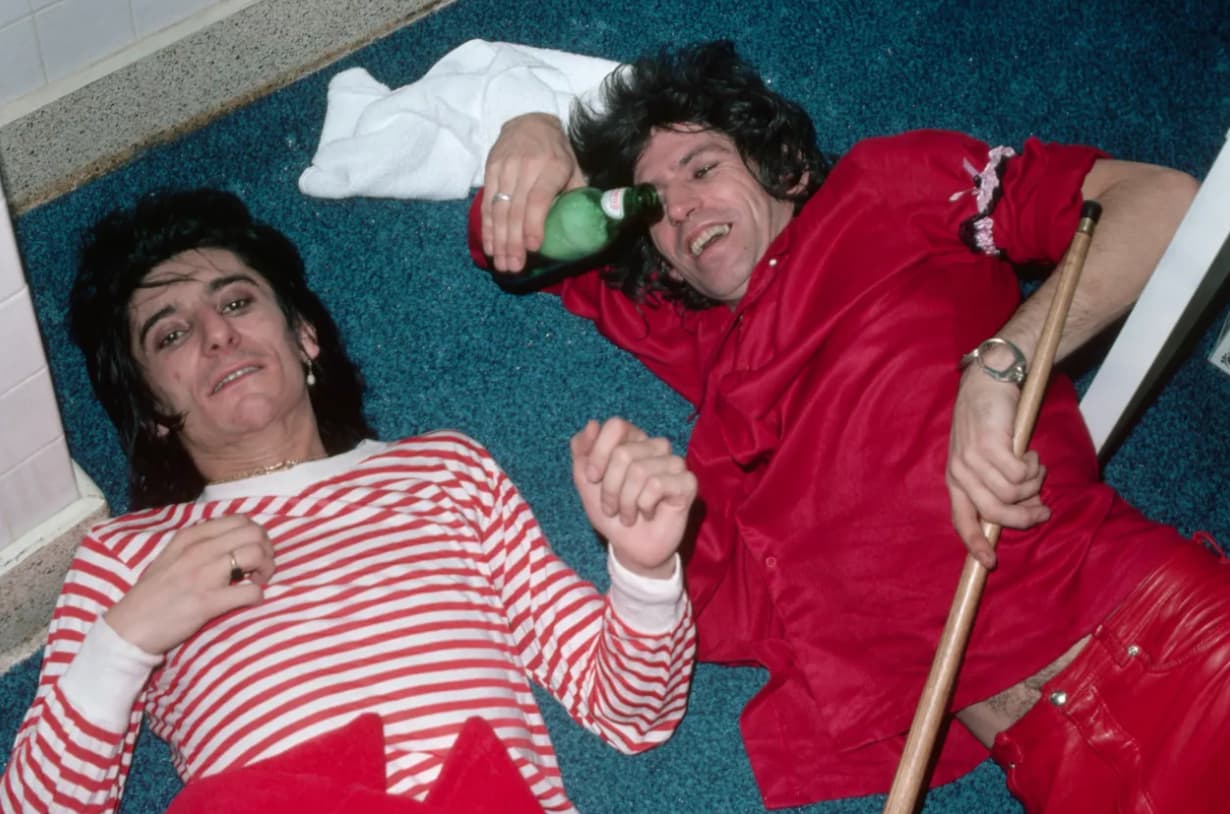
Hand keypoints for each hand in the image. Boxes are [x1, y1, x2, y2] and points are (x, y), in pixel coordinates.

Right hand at [104, 515, 275, 654]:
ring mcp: (203, 575)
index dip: (256, 534)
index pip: (240, 520)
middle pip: (254, 533)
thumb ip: (197, 544)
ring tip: (258, 581)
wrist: (128, 627)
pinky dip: (258, 596)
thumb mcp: (170, 556)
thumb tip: (229, 540)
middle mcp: (198, 550)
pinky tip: (250, 600)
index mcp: (190, 537)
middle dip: (267, 549)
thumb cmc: (151, 594)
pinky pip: (250, 592)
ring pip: (256, 554)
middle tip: (261, 568)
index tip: (254, 551)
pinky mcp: (208, 602)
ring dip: (267, 568)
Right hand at [482, 113, 584, 271]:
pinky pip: (487, 203)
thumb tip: (587, 228)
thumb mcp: (574, 168)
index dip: (534, 225)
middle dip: (513, 242)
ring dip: (499, 240)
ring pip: (499, 209)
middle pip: (516, 210)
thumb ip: (577, 195)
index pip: (539, 199)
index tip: (533, 248)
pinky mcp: (490, 169)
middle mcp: (527, 166)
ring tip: (502, 264)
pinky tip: (490, 246)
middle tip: (514, 267)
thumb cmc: (557, 152)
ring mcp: (505, 167)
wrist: (529, 120)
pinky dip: (487, 227)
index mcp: (552, 166)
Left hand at [570, 418, 697, 578]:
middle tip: (612, 507)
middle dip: (610, 488)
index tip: (592, 478)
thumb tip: (592, 424)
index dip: (598, 454)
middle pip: (623, 453)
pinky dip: (644, 505)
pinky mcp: (687, 483)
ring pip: (639, 471)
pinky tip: (648, 513)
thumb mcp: (585, 483)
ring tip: (628, 514)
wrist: (629, 547)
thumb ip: (582, 452)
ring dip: (626, 502)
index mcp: (632, 441)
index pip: (616, 426)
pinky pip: (658, 485)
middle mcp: (655, 447)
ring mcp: (674, 463)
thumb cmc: (611, 512)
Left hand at [946, 370, 1049, 568]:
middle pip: (995, 514)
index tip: (990, 563)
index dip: (975, 543)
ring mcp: (972, 459)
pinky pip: (1020, 474)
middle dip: (1025, 518)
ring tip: (1034, 467)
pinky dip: (1032, 467)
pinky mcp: (991, 446)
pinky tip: (1029, 453)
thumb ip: (997, 485)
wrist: (988, 383)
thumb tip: (1026, 512)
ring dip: (1032, 484)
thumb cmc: (989, 423)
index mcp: (955, 479)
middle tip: (1044, 510)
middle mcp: (959, 472)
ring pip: (1012, 494)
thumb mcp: (984, 457)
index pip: (961, 520)